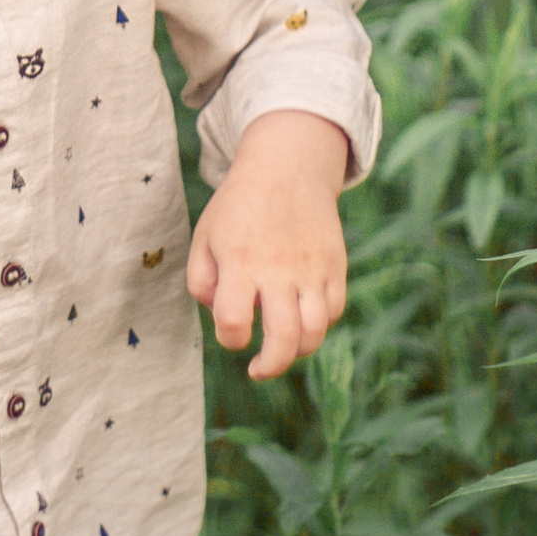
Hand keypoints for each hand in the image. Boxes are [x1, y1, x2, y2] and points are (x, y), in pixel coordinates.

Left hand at [188, 110, 349, 379]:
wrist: (287, 166)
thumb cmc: (239, 207)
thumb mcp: (205, 236)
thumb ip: (201, 281)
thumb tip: (219, 316)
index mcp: (240, 263)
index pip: (233, 323)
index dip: (230, 338)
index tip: (231, 330)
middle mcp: (278, 270)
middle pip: (283, 340)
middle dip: (269, 366)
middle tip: (258, 369)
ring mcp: (311, 269)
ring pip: (315, 332)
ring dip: (298, 351)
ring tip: (284, 348)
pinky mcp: (335, 265)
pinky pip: (333, 310)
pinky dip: (319, 323)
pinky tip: (302, 316)